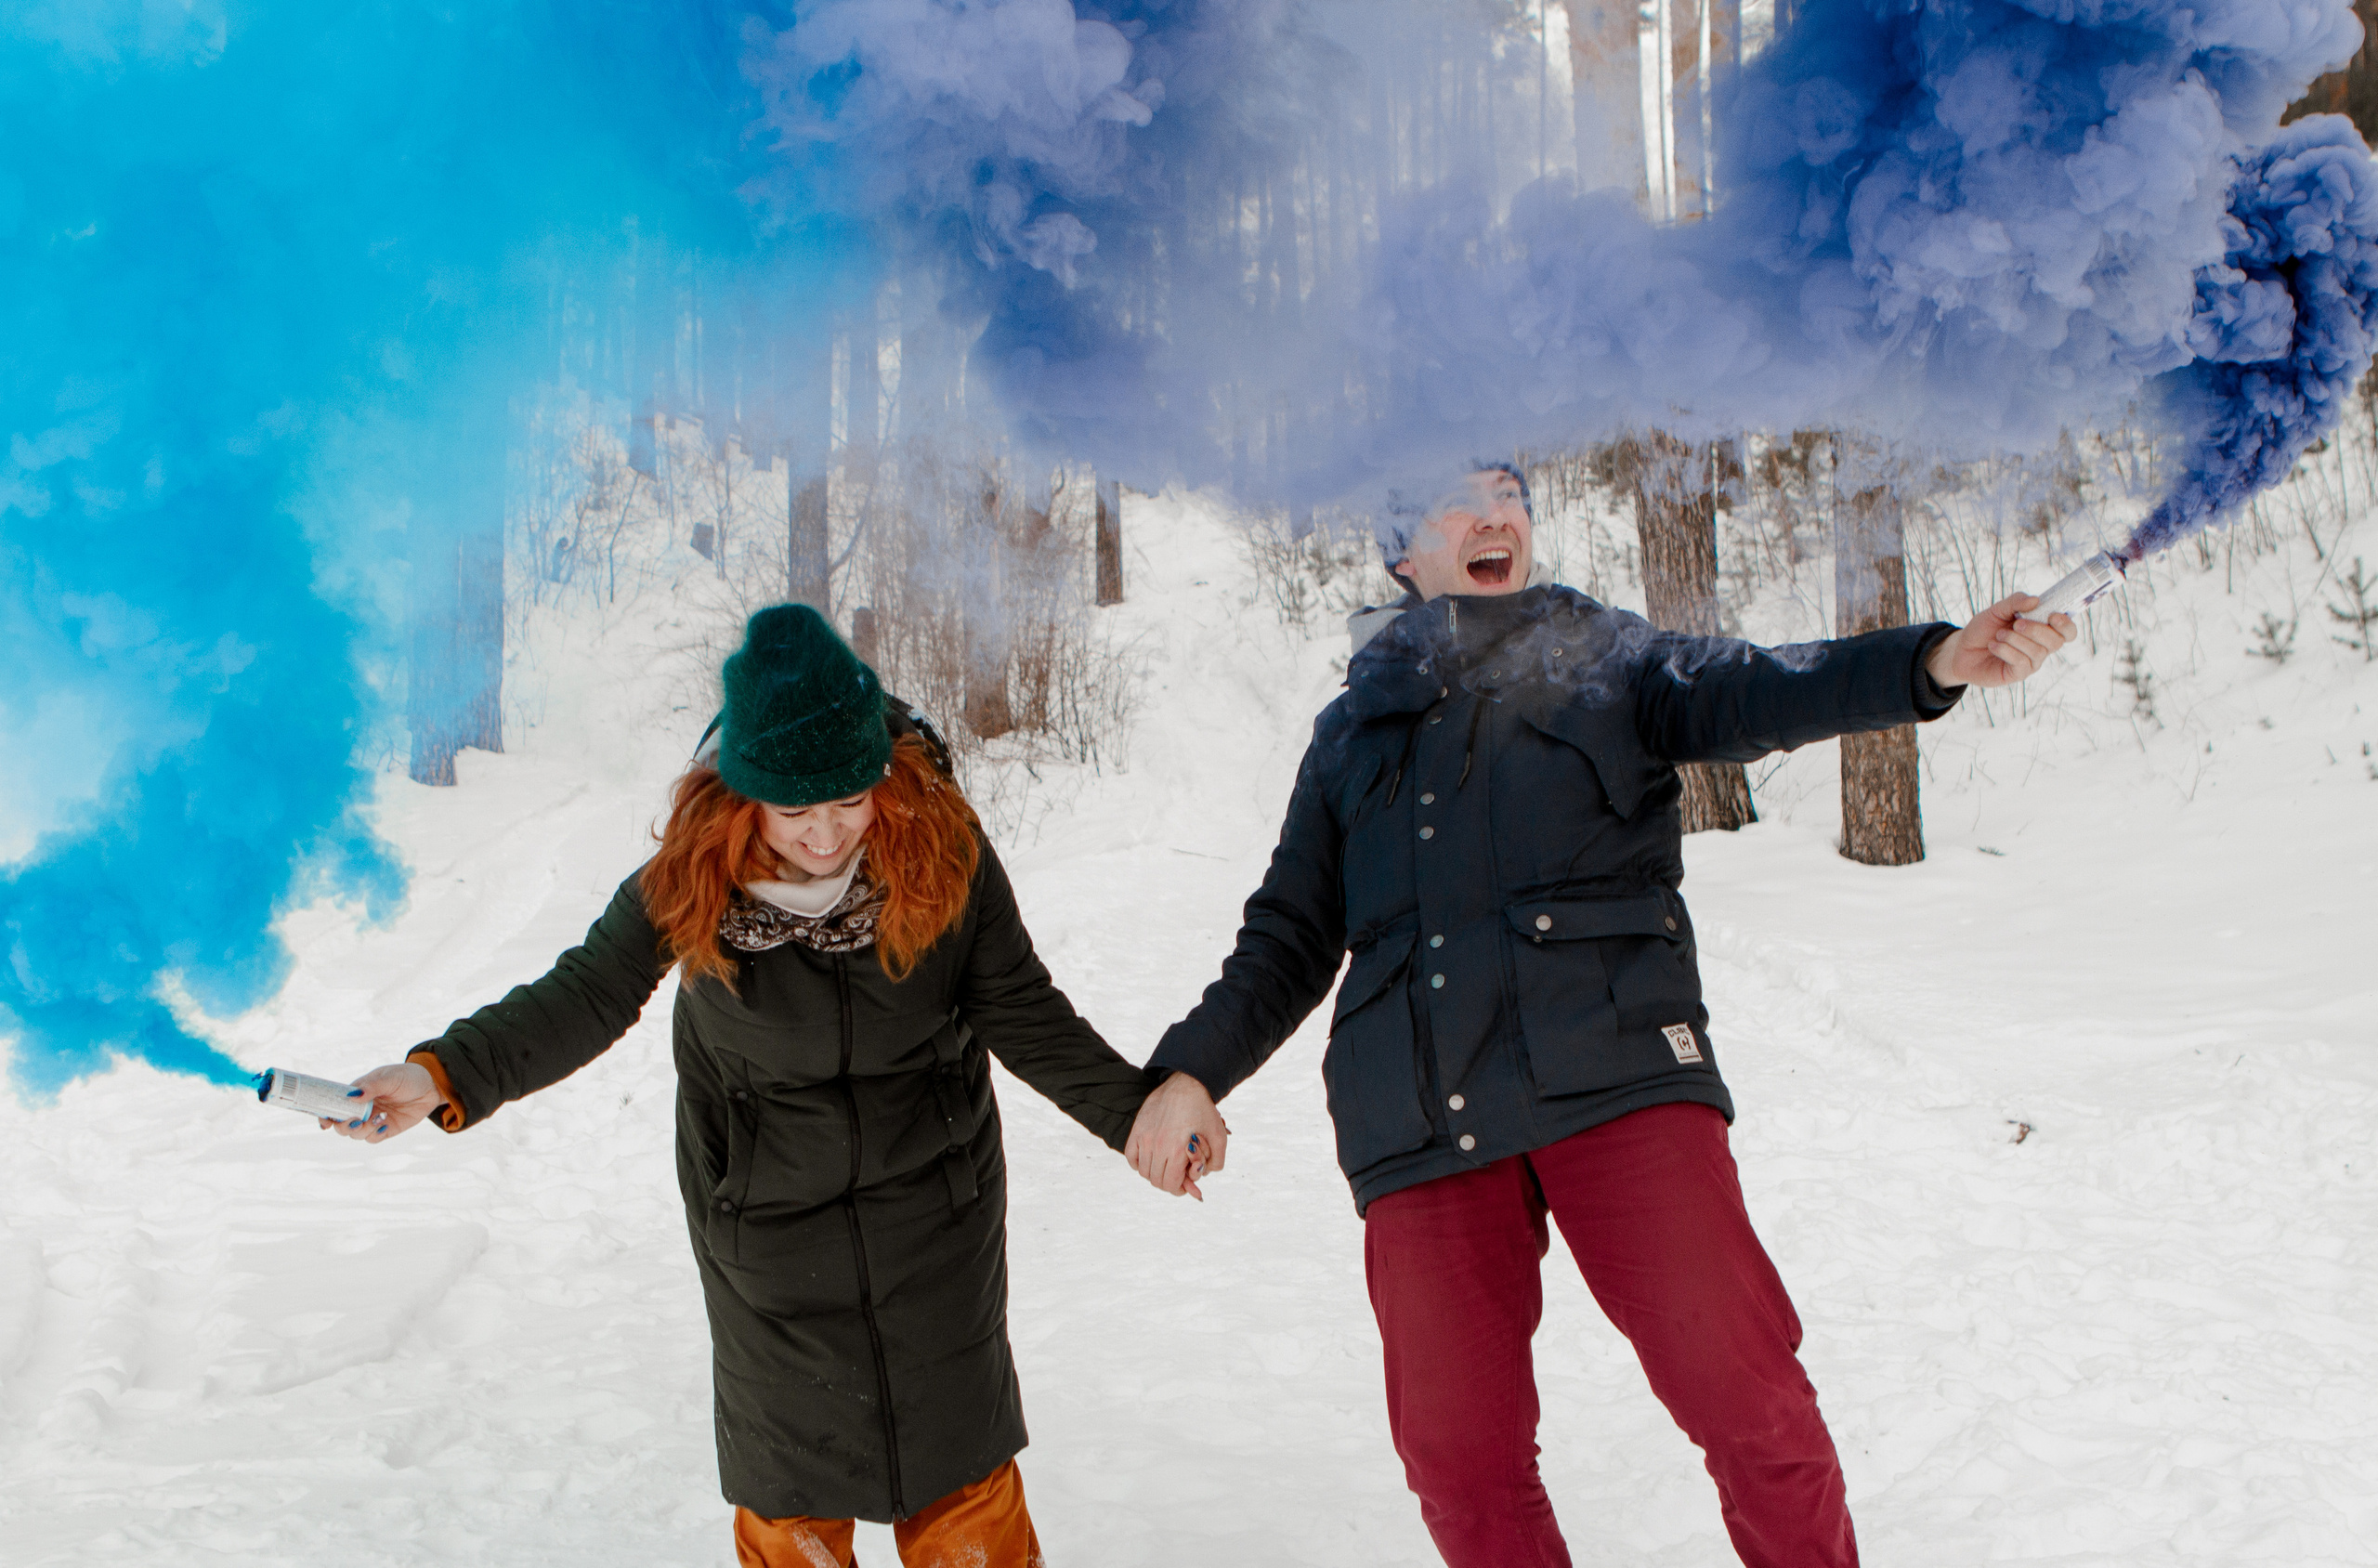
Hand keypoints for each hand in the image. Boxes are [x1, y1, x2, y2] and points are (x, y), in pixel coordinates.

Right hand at [318, 1062, 440, 1142]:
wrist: (432, 1087)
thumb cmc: (408, 1077)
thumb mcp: (390, 1078)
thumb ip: (371, 1087)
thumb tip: (351, 1097)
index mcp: (357, 1093)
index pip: (334, 1105)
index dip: (326, 1114)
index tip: (325, 1121)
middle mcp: (361, 1108)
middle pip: (341, 1124)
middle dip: (344, 1126)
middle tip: (356, 1120)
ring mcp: (373, 1119)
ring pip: (355, 1134)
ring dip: (363, 1129)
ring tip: (380, 1117)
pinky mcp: (386, 1129)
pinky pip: (372, 1138)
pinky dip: (375, 1135)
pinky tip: (385, 1125)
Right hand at [1125, 1072, 1228, 1200]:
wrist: (1187, 1084)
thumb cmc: (1203, 1110)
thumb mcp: (1219, 1137)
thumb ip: (1216, 1162)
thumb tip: (1203, 1176)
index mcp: (1177, 1149)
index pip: (1170, 1184)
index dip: (1179, 1189)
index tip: (1186, 1185)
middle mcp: (1158, 1145)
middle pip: (1157, 1181)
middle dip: (1169, 1183)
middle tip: (1178, 1178)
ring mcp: (1145, 1137)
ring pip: (1144, 1171)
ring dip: (1156, 1174)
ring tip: (1167, 1166)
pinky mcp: (1137, 1129)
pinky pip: (1131, 1157)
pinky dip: (1139, 1164)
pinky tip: (1151, 1160)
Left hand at [1927, 594, 2074, 689]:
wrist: (1961, 649)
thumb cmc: (1983, 629)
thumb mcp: (1997, 610)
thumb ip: (2016, 602)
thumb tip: (2036, 600)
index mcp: (2042, 629)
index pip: (2068, 631)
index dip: (2066, 624)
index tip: (2053, 615)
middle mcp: (2041, 646)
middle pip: (2056, 641)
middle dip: (2037, 630)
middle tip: (2016, 624)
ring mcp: (2031, 662)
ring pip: (2038, 651)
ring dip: (2016, 640)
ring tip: (1998, 635)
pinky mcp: (2017, 674)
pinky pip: (2022, 662)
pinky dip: (2006, 650)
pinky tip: (1993, 646)